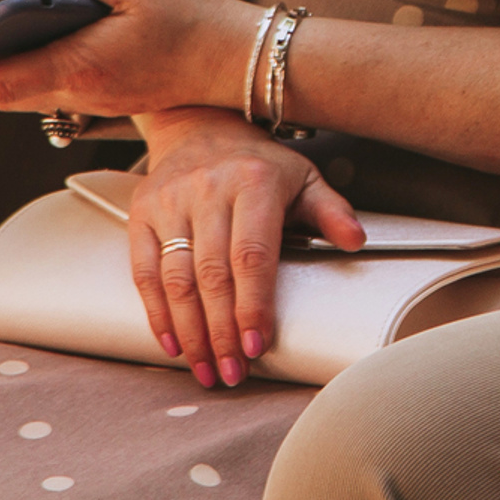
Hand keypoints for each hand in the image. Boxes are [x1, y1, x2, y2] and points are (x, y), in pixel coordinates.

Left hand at [0, 0, 261, 126]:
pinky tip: (27, 50)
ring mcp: (99, 100)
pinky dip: (28, 74)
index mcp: (84, 66)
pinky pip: (55, 92)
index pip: (3, 80)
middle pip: (8, 93)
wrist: (239, 61)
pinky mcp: (113, 98)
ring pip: (30, 95)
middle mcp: (85, 93)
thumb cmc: (193, 17)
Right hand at [125, 112, 365, 385]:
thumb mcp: (304, 179)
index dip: (253, 303)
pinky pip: (145, 270)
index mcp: (253, 181)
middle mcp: (207, 189)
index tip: (258, 345)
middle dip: (221, 331)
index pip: (252, 253)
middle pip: (212, 273)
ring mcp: (170, 201)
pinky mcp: (143, 212)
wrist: (202, 127)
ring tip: (206, 369)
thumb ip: (331, 211)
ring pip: (176, 278)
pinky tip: (173, 343)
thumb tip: (356, 240)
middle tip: (233, 372)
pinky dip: (157, 312)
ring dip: (191, 331)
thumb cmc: (260, 165)